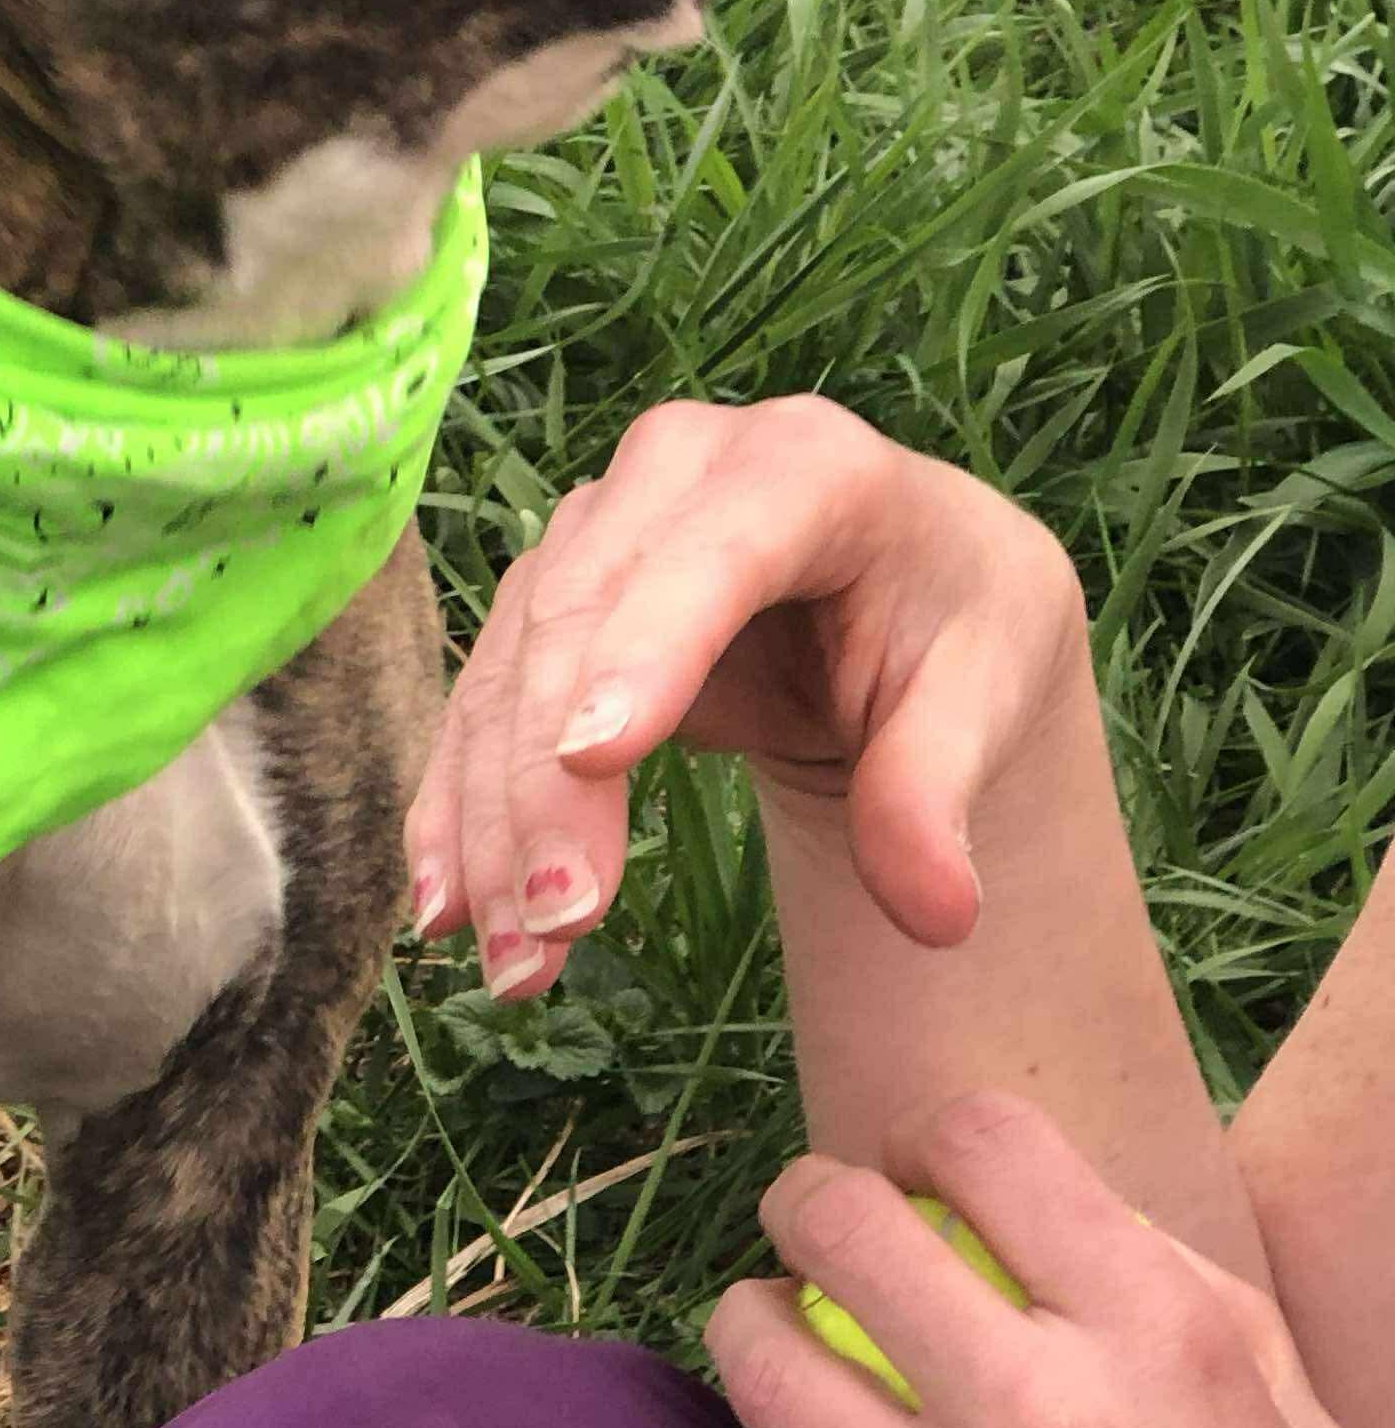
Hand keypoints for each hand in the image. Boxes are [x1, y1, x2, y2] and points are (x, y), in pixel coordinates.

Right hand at [405, 397, 1089, 998]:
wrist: (906, 586)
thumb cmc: (956, 628)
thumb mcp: (984, 696)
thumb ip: (938, 792)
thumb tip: (935, 913)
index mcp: (805, 464)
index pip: (716, 555)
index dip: (649, 650)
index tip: (596, 758)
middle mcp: (677, 468)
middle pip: (583, 618)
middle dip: (552, 781)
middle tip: (558, 926)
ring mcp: (597, 523)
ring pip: (512, 669)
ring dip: (493, 821)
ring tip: (508, 963)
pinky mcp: (548, 592)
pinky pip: (483, 700)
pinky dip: (459, 806)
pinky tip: (445, 909)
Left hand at [711, 1090, 1394, 1427]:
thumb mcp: (1270, 1389)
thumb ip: (1144, 1273)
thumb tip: (1006, 1199)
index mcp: (1155, 1333)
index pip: (981, 1140)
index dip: (928, 1136)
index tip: (919, 1176)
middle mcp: (1043, 1417)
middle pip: (836, 1225)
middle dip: (807, 1200)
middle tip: (818, 1231)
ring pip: (760, 1362)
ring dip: (756, 1326)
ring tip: (785, 1335)